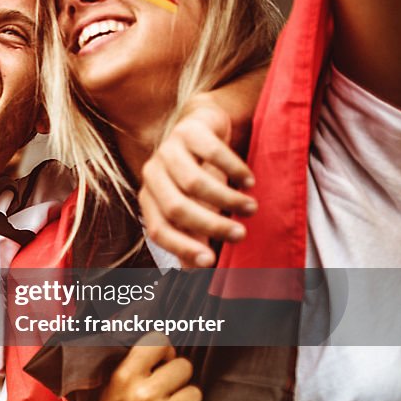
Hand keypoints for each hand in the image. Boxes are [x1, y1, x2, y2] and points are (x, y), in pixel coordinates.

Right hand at [74, 340, 208, 400]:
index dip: (164, 350)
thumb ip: (136, 365)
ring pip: (196, 392)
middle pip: (184, 366)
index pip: (158, 342)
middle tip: (167, 389)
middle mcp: (144, 394)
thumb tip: (169, 350)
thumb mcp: (111, 386)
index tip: (161, 361)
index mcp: (125, 376)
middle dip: (178, 377)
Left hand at [139, 98, 257, 267]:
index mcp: (149, 197)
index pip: (158, 229)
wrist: (202, 126)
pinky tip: (249, 182)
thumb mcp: (195, 207)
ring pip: (195, 182)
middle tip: (240, 234)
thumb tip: (199, 275)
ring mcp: (168, 149)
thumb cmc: (198, 173)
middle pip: (176, 207)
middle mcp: (152, 173)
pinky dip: (235, 170)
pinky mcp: (190, 129)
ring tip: (251, 208)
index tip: (210, 262)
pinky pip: (213, 152)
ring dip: (227, 199)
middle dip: (211, 225)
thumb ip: (194, 237)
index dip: (182, 247)